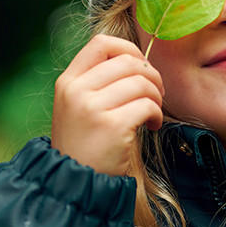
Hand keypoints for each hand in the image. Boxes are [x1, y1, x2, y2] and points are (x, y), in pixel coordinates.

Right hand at [51, 34, 164, 176]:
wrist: (74, 183)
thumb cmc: (85, 144)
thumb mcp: (77, 107)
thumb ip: (97, 82)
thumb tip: (137, 60)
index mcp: (68, 81)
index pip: (101, 43)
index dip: (128, 48)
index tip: (141, 66)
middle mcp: (76, 90)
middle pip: (128, 62)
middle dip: (151, 75)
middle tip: (156, 93)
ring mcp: (92, 108)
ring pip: (141, 83)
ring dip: (157, 96)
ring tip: (153, 112)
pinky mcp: (112, 126)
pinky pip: (148, 105)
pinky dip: (157, 114)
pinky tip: (153, 125)